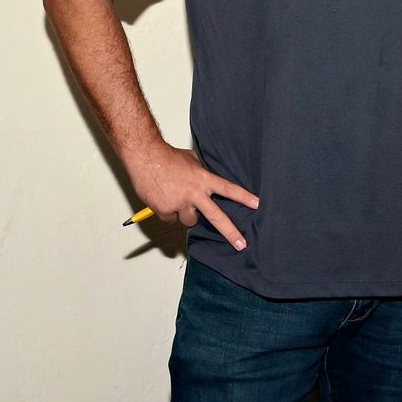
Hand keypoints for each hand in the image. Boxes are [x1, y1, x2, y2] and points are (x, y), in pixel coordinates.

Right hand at [128, 143, 258, 250]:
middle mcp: (194, 193)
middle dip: (231, 232)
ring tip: (175, 196)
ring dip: (185, 213)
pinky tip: (162, 198)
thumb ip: (201, 173)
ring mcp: (180, 203)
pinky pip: (170, 219)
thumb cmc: (166, 156)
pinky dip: (167, 212)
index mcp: (203, 179)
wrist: (145, 156)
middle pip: (216, 216)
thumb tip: (205, 181)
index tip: (257, 204)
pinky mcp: (165, 210)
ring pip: (189, 220)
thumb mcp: (191, 160)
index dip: (243, 197)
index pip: (228, 189)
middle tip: (242, 244)